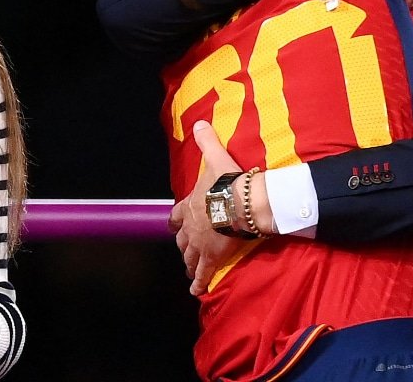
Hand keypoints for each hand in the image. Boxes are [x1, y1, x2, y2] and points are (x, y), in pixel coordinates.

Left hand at [167, 121, 241, 295]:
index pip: (177, 215)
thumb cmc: (227, 181)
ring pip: (190, 257)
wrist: (240, 202)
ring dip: (189, 263)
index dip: (175, 222)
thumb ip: (206, 141)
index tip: (172, 227)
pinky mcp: (212, 257)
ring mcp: (200, 243)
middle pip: (182, 239)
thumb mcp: (215, 158)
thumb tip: (199, 122)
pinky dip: (198, 282)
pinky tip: (195, 291)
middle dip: (183, 246)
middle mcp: (191, 226)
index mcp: (190, 204)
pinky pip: (203, 273)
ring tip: (189, 271)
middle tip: (184, 251)